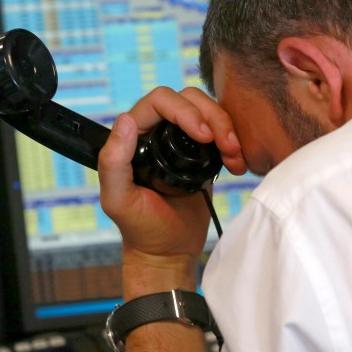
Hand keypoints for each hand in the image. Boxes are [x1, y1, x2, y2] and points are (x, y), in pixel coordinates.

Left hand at [98, 87, 245, 267]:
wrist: (169, 253)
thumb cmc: (140, 229)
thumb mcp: (118, 200)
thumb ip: (113, 162)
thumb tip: (124, 120)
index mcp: (134, 137)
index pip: (159, 101)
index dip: (184, 110)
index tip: (203, 136)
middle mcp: (156, 132)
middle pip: (189, 98)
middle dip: (212, 116)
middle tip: (226, 146)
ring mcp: (180, 142)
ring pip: (208, 110)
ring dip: (226, 127)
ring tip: (234, 156)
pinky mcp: (201, 154)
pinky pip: (220, 131)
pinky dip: (233, 141)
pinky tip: (237, 163)